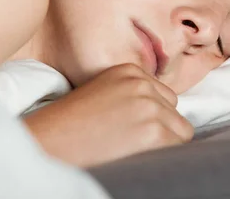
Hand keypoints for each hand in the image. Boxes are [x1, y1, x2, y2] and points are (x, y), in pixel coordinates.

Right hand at [22, 63, 193, 166]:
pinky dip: (163, 157)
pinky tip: (139, 159)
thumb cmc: (68, 127)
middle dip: (162, 128)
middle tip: (134, 144)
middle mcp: (142, 83)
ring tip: (134, 152)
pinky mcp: (154, 132)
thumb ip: (130, 96)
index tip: (135, 130)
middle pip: (174, 110)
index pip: (163, 95)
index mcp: (128, 71)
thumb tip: (160, 115)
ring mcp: (149, 106)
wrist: (48, 143)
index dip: (153, 117)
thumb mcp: (102, 94)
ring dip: (164, 144)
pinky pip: (178, 147)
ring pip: (181, 130)